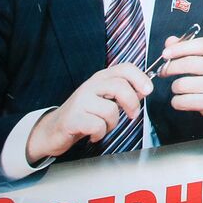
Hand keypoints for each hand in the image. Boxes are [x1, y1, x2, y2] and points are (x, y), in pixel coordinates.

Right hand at [26, 64, 151, 162]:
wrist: (53, 129)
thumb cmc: (84, 114)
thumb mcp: (104, 98)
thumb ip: (123, 92)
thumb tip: (145, 89)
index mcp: (101, 78)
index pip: (125, 68)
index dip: (140, 78)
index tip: (148, 91)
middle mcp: (90, 86)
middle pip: (120, 86)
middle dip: (132, 103)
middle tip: (132, 115)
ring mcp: (80, 101)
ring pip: (110, 110)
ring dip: (112, 124)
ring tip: (103, 126)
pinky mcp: (73, 118)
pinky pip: (97, 126)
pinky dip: (99, 134)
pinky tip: (93, 134)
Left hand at [158, 35, 202, 119]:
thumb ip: (187, 45)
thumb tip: (169, 43)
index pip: (199, 45)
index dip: (179, 48)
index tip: (165, 53)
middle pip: (187, 64)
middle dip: (170, 68)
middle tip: (164, 71)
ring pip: (181, 85)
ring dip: (175, 86)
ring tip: (180, 86)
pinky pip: (182, 101)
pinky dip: (177, 100)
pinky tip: (183, 97)